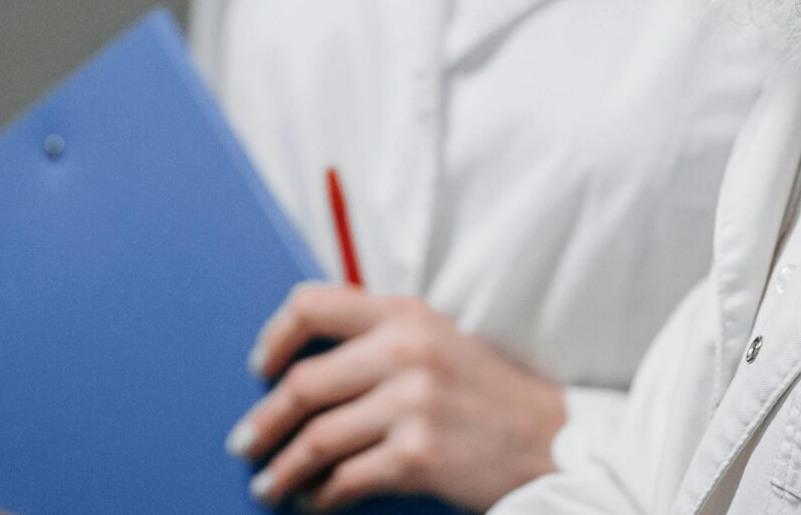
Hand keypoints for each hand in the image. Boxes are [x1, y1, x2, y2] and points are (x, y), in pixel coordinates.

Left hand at [228, 284, 565, 510]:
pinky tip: (314, 501)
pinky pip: (348, 478)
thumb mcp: (439, 342)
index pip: (312, 305)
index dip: (273, 338)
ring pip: (318, 438)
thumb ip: (380, 340)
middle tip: (244, 443)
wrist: (556, 441)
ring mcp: (413, 403)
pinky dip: (322, 495)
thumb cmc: (489, 395)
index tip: (258, 369)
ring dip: (283, 467)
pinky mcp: (420, 455)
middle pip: (304, 383)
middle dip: (264, 421)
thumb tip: (303, 365)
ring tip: (267, 484)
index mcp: (404, 313)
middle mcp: (405, 351)